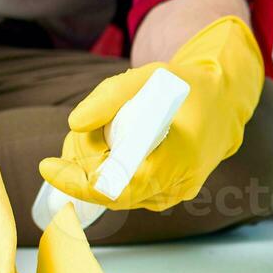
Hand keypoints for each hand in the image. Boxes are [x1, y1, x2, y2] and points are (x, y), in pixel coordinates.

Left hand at [39, 16, 263, 211]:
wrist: (224, 106)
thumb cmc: (187, 89)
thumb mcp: (151, 77)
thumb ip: (110, 96)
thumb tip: (74, 124)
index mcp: (179, 155)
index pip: (119, 187)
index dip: (78, 182)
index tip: (49, 166)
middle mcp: (178, 184)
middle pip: (108, 190)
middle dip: (81, 163)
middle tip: (85, 129)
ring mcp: (173, 195)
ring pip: (113, 194)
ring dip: (93, 168)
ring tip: (103, 132)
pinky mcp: (167, 196)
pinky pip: (125, 193)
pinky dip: (107, 173)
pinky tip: (112, 148)